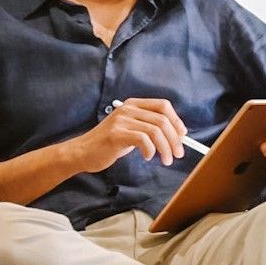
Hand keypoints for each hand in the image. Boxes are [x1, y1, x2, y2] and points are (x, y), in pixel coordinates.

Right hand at [67, 98, 186, 171]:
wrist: (83, 152)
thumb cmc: (109, 144)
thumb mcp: (130, 130)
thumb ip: (148, 128)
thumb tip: (176, 136)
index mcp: (133, 104)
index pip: (163, 105)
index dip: (176, 120)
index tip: (182, 136)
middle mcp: (127, 108)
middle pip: (162, 119)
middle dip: (174, 139)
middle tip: (178, 154)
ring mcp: (121, 120)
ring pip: (155, 130)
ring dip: (165, 148)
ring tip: (166, 160)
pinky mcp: (116, 134)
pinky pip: (143, 140)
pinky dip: (150, 150)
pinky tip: (147, 157)